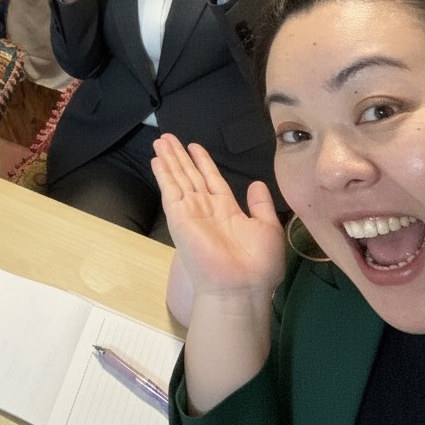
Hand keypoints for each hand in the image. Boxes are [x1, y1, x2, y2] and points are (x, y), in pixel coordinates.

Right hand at [151, 134, 284, 302]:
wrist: (241, 287)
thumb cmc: (258, 263)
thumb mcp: (267, 228)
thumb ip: (260, 204)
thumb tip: (257, 184)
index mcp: (226, 211)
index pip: (211, 179)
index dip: (203, 162)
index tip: (194, 146)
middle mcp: (206, 209)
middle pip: (190, 176)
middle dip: (180, 156)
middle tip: (168, 137)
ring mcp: (190, 213)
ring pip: (178, 179)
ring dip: (169, 159)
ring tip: (160, 141)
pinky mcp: (179, 217)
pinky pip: (170, 191)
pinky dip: (163, 174)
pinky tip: (157, 159)